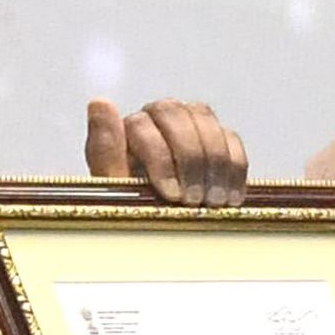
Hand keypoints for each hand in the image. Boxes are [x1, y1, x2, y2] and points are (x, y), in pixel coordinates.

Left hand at [86, 98, 248, 206]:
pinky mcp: (216, 138)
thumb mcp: (113, 191)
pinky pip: (231, 138)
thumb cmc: (132, 212)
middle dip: (190, 158)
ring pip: (205, 120)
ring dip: (214, 162)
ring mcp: (188, 124)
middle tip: (195, 199)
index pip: (142, 126)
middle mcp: (156, 118)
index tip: (171, 195)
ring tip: (213, 202)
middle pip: (176, 114)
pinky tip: (231, 198)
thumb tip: (100, 102)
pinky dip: (234, 167)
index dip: (160, 160)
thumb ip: (104, 150)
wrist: (160, 231)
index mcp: (126, 130)